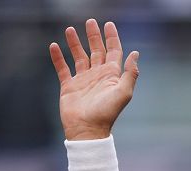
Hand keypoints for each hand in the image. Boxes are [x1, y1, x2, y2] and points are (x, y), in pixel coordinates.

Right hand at [49, 19, 138, 140]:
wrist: (87, 129)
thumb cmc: (107, 113)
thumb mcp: (123, 92)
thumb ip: (130, 73)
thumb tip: (136, 54)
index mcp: (112, 76)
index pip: (113, 52)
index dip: (112, 38)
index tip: (109, 24)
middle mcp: (98, 75)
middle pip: (96, 50)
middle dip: (94, 36)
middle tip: (90, 21)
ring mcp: (83, 80)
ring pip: (79, 56)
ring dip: (75, 43)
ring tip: (69, 29)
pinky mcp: (69, 86)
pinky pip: (62, 68)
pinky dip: (58, 57)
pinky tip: (54, 45)